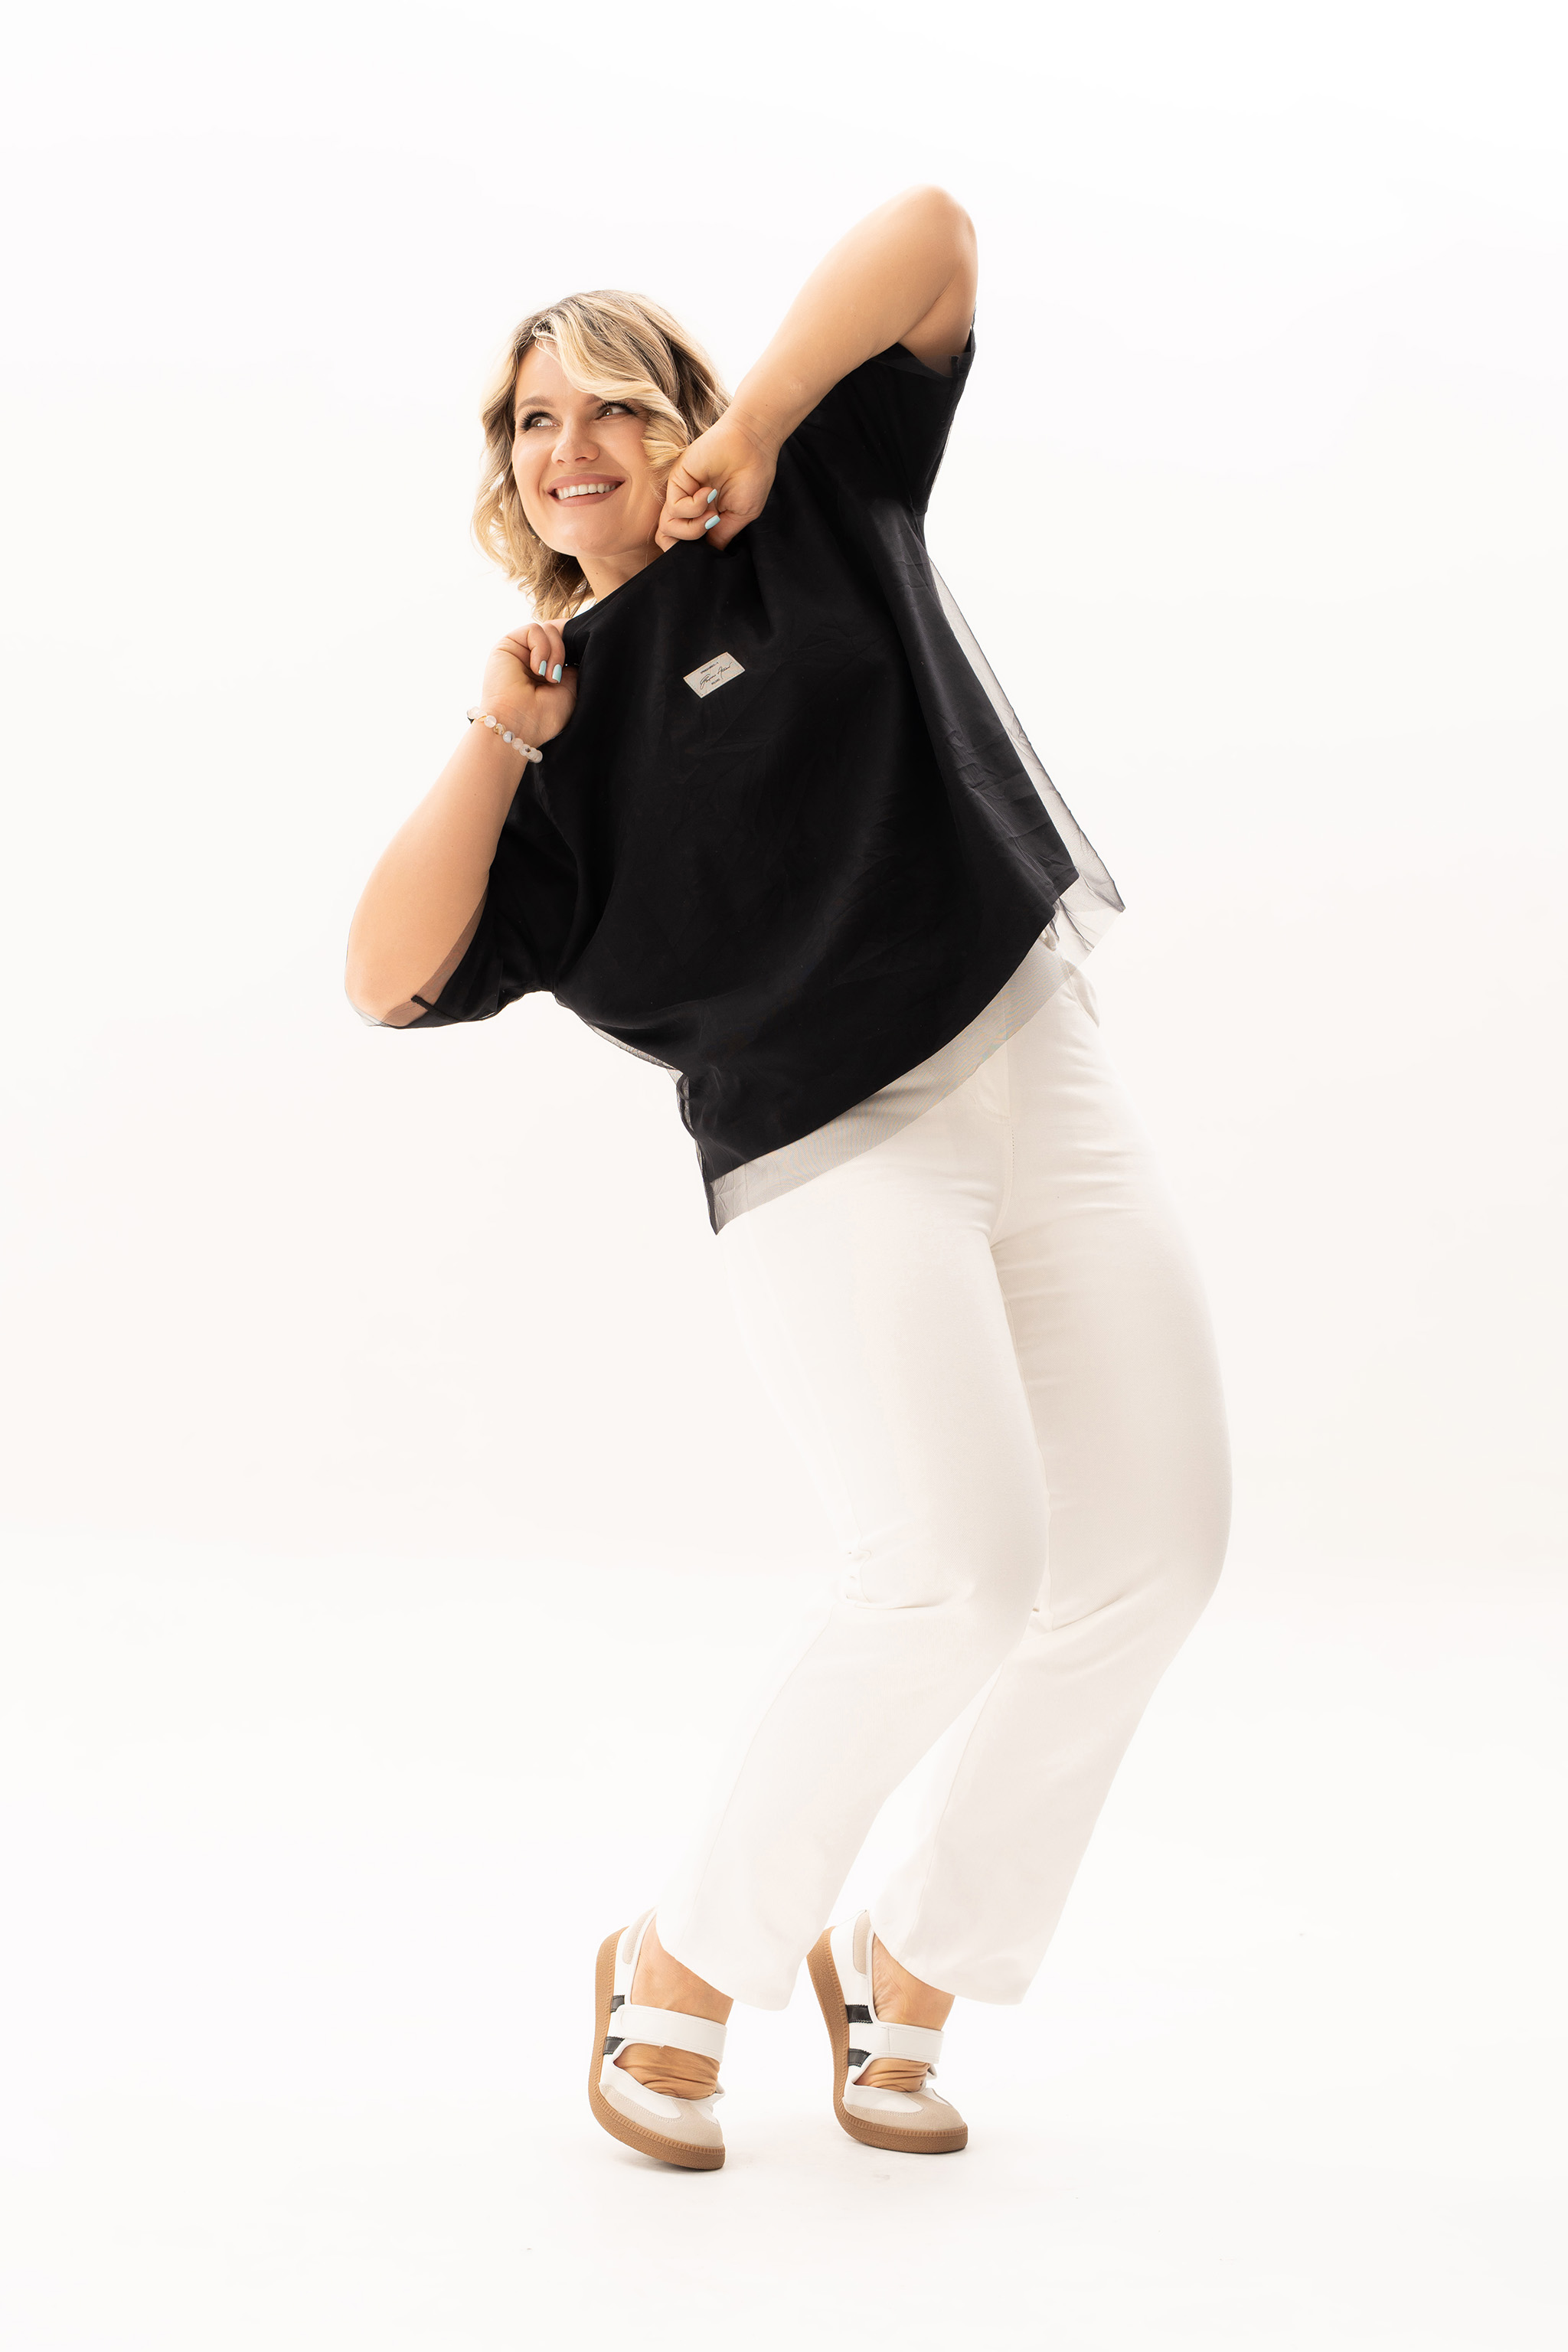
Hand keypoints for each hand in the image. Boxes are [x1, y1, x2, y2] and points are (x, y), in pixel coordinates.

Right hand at [479, 619, 578, 747]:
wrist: (518, 725)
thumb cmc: (545, 715)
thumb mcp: (571, 687)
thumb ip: (574, 662)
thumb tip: (576, 640)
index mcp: (548, 669)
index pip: (566, 643)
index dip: (575, 646)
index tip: (580, 659)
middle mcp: (533, 658)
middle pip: (559, 633)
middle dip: (565, 651)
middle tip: (558, 677)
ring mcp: (520, 651)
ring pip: (548, 629)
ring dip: (555, 652)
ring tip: (549, 677)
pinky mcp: (507, 644)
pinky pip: (534, 629)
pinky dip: (541, 648)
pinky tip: (537, 669)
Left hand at [656, 411, 778, 552]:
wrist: (753, 444)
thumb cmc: (752, 476)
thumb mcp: (740, 516)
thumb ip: (721, 535)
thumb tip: (708, 554)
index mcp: (703, 517)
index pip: (683, 544)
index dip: (691, 553)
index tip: (713, 544)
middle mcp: (689, 507)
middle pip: (667, 539)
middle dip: (684, 546)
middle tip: (707, 532)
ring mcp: (682, 493)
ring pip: (668, 528)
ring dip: (693, 528)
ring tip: (713, 515)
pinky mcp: (678, 480)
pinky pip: (674, 507)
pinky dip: (694, 507)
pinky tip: (710, 493)